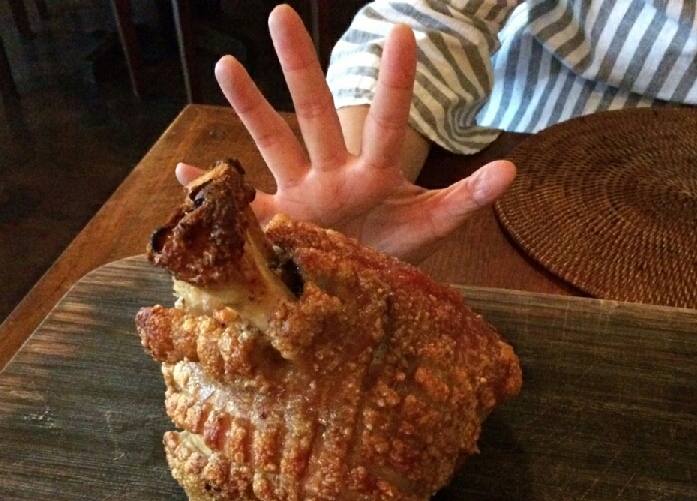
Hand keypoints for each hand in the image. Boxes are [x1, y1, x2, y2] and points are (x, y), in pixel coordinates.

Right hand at [176, 4, 515, 263]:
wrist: (366, 279)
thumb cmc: (400, 245)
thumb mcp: (434, 224)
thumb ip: (468, 198)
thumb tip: (512, 169)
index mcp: (375, 174)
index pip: (388, 123)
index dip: (397, 84)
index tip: (403, 32)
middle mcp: (333, 172)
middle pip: (315, 112)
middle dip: (301, 66)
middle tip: (281, 12)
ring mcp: (301, 194)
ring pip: (272, 142)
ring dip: (250, 107)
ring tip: (227, 63)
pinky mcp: (277, 222)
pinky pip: (242, 204)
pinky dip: (210, 190)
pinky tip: (183, 172)